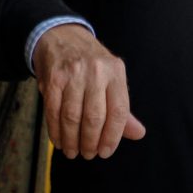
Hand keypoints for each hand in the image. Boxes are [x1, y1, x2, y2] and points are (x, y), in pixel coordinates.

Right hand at [33, 23, 145, 159]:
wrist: (62, 38)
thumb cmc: (92, 65)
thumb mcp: (113, 79)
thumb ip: (123, 109)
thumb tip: (139, 134)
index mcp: (116, 72)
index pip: (119, 110)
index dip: (113, 136)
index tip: (106, 152)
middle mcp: (96, 71)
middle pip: (94, 117)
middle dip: (91, 142)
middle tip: (89, 154)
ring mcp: (73, 74)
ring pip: (72, 117)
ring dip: (72, 140)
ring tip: (74, 152)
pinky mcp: (53, 79)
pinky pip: (53, 112)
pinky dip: (56, 131)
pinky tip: (59, 141)